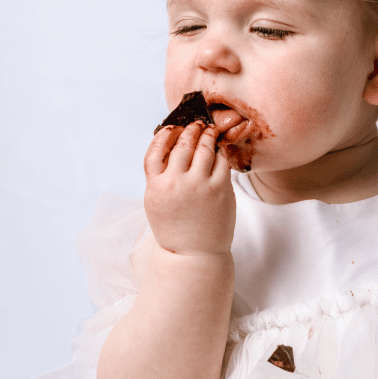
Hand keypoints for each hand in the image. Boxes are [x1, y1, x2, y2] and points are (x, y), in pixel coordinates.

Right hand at [144, 121, 234, 255]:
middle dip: (190, 130)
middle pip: (182, 145)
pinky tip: (219, 149)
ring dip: (206, 135)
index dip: (165, 135)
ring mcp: (199, 185)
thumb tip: (173, 148)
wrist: (193, 254)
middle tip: (196, 124)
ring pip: (203, 149)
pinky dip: (220, 152)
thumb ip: (161, 177)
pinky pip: (222, 161)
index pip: (156, 149)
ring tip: (208, 131)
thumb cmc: (174, 228)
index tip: (172, 128)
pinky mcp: (220, 189)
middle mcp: (176, 183)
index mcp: (155, 186)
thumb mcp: (156, 202)